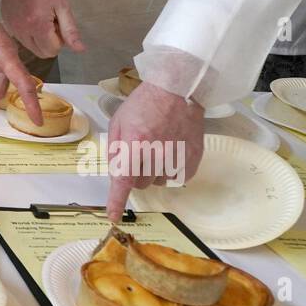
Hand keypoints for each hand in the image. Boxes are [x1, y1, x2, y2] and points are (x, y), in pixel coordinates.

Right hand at [0, 0, 83, 58]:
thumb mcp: (62, 5)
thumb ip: (70, 30)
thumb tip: (79, 49)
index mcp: (38, 25)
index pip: (53, 50)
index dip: (59, 40)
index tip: (57, 23)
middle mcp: (22, 31)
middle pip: (42, 53)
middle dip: (49, 42)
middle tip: (50, 22)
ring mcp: (12, 29)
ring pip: (31, 48)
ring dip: (39, 39)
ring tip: (39, 18)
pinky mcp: (7, 25)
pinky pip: (21, 39)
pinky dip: (28, 34)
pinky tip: (29, 16)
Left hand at [105, 81, 204, 221]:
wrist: (177, 89)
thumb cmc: (144, 103)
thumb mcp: (119, 122)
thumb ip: (115, 150)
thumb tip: (117, 172)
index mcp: (135, 143)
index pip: (124, 180)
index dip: (116, 201)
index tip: (112, 216)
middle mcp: (157, 153)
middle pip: (141, 183)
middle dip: (136, 173)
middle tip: (139, 152)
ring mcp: (177, 157)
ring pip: (158, 181)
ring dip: (154, 171)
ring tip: (157, 147)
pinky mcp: (193, 159)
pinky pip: (177, 177)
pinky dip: (171, 168)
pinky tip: (170, 149)